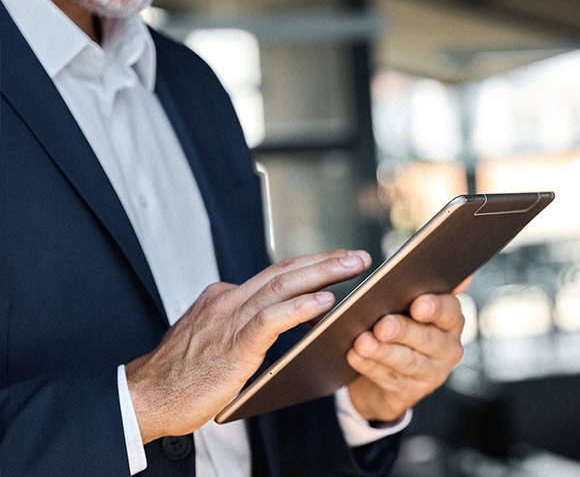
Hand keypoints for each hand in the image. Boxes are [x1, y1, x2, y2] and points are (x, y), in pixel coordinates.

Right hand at [125, 249, 371, 442]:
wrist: (144, 398)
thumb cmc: (181, 377)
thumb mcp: (215, 340)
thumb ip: (244, 327)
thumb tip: (286, 321)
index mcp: (223, 298)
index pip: (275, 274)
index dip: (310, 265)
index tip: (339, 260)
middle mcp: (227, 301)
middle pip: (284, 270)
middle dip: (325, 260)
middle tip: (359, 256)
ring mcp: (228, 321)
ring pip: (282, 285)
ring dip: (323, 274)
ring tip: (353, 268)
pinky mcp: (232, 347)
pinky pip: (271, 319)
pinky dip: (300, 307)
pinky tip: (325, 302)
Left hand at [346, 278, 469, 422]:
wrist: (391, 376)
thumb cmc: (402, 330)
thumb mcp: (413, 309)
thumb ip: (427, 288)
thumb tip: (462, 276)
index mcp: (451, 321)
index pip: (449, 310)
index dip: (434, 308)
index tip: (417, 305)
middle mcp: (448, 348)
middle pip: (427, 338)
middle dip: (403, 331)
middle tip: (382, 325)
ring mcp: (432, 374)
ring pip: (407, 361)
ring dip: (383, 351)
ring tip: (362, 342)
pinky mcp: (411, 393)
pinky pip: (389, 379)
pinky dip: (370, 366)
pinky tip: (355, 356)